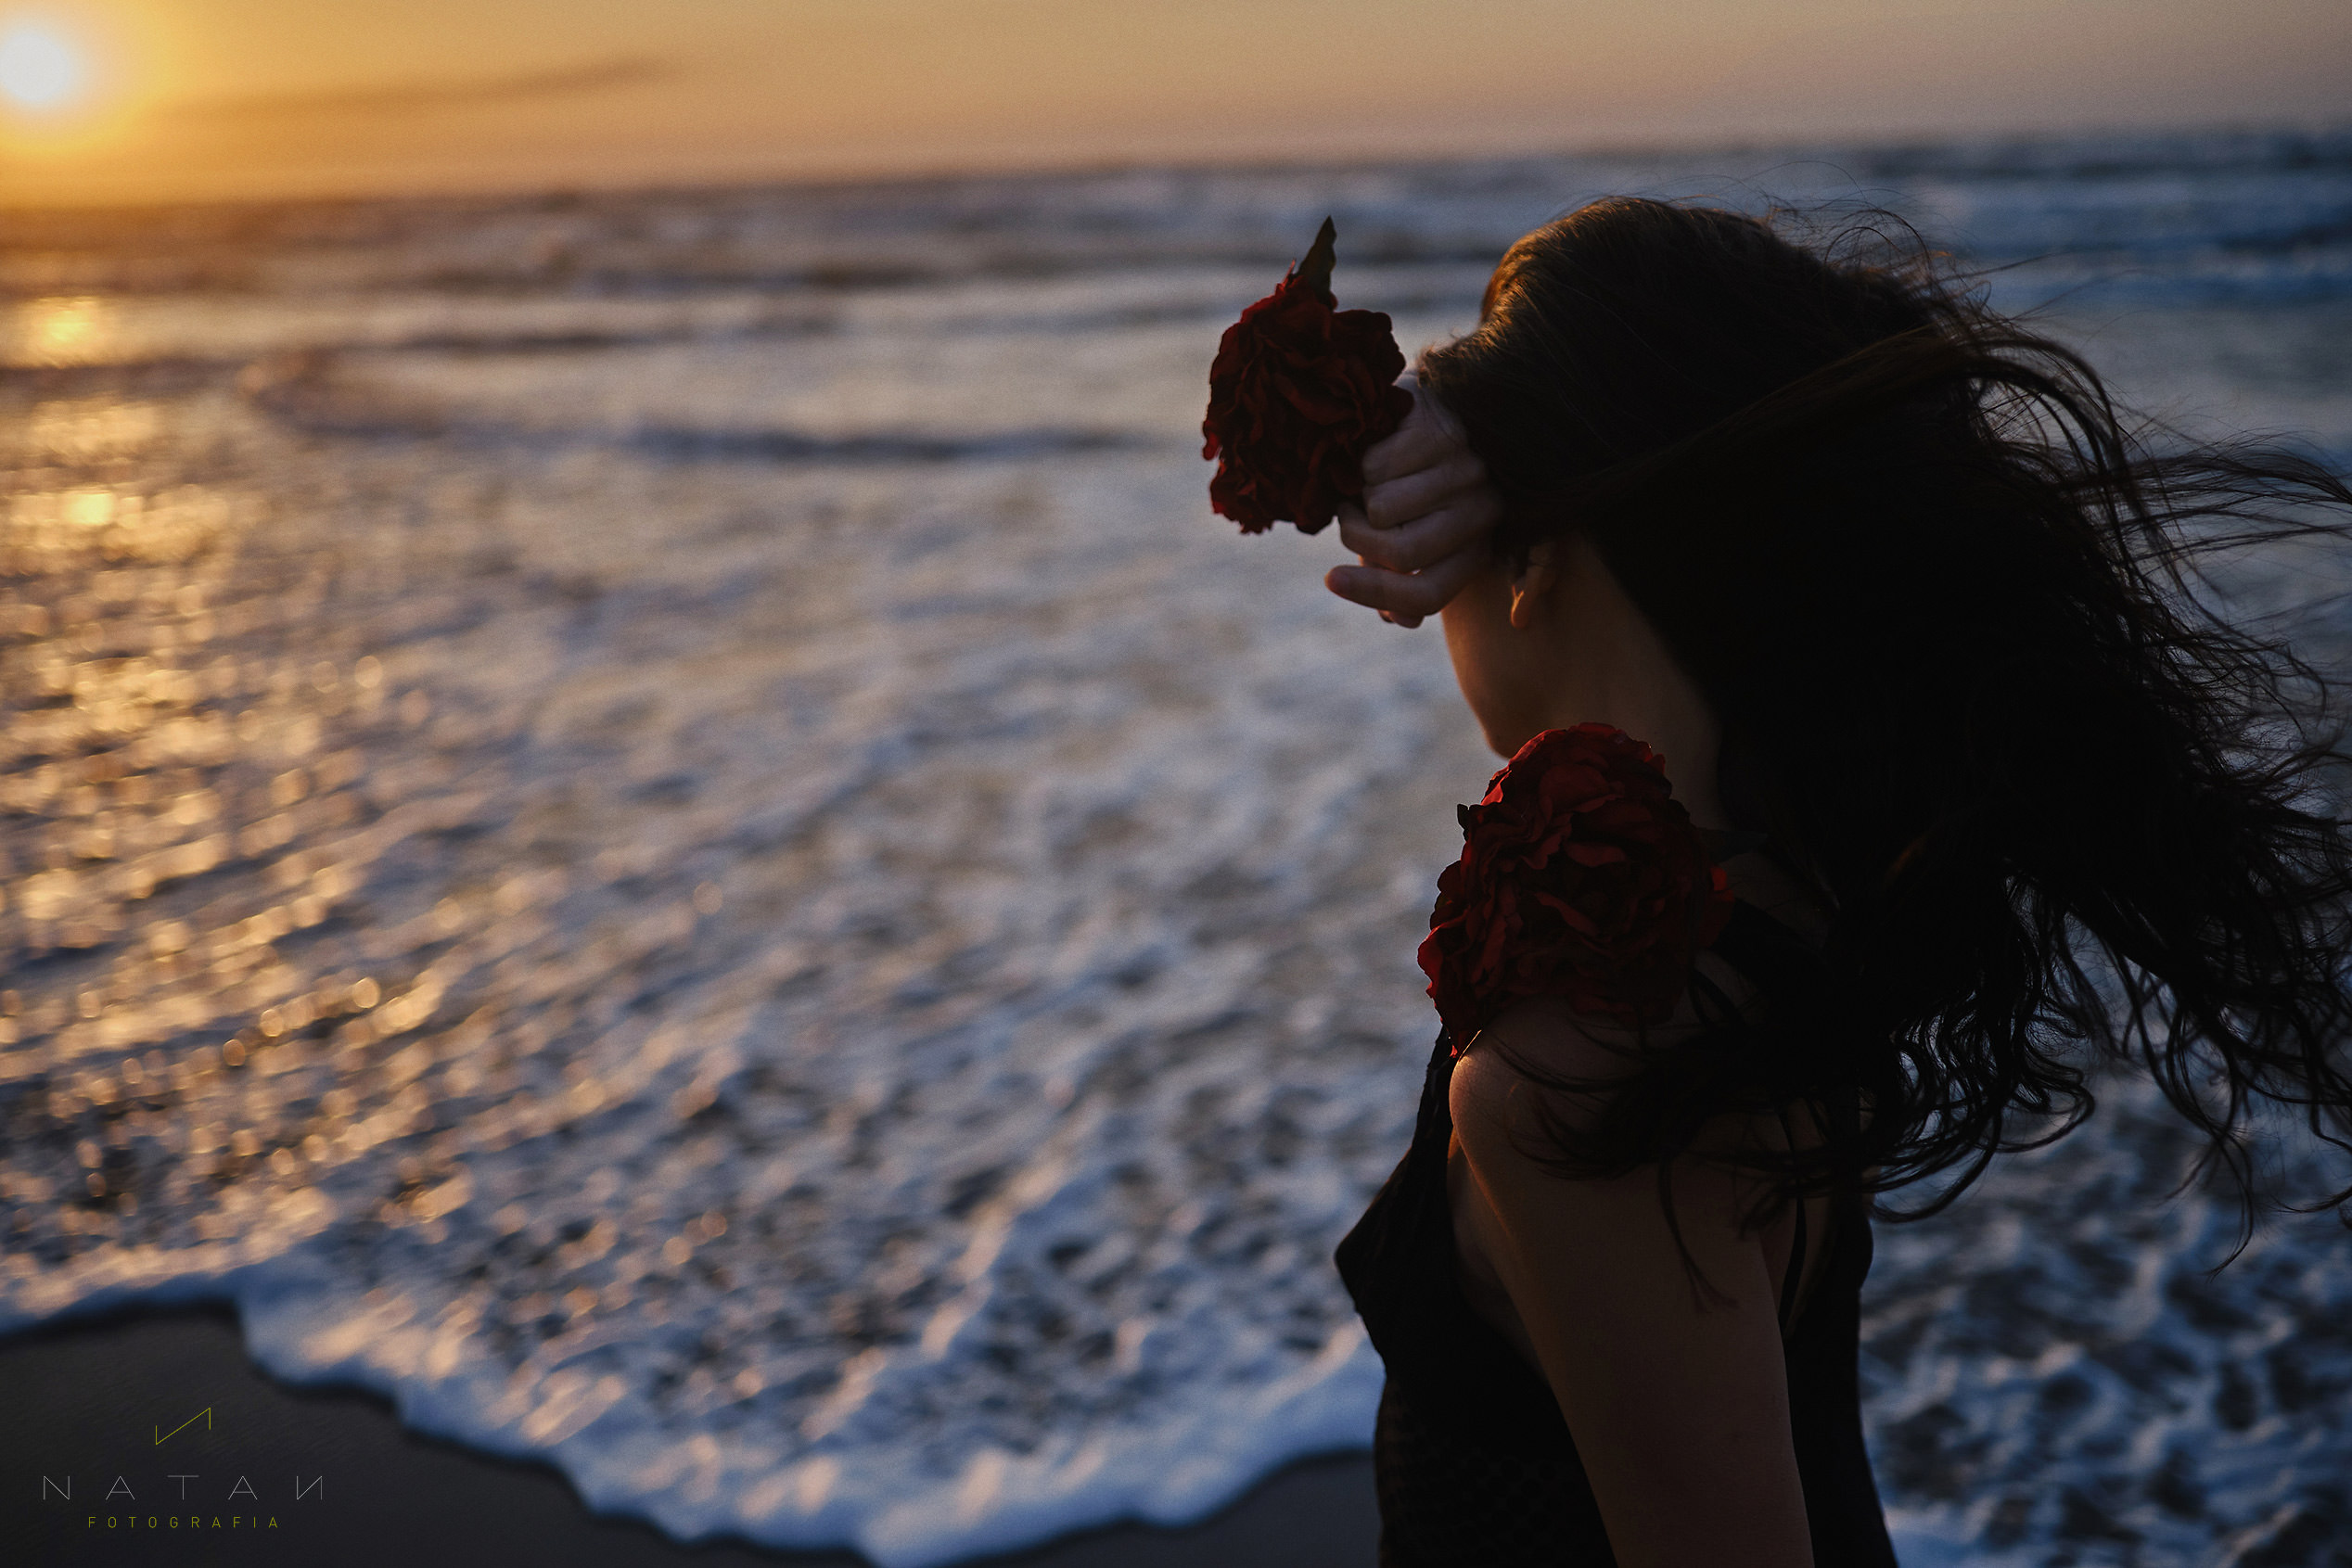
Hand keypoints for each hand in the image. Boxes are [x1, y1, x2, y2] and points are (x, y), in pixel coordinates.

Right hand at [1325, 373, 1500, 627]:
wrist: (1442, 399)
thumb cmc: (1420, 477)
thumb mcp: (1416, 528)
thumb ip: (1404, 575)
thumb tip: (1399, 619)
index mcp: (1478, 546)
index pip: (1428, 593)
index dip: (1375, 594)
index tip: (1330, 580)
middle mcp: (1482, 509)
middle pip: (1402, 551)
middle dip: (1358, 538)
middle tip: (1348, 516)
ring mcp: (1464, 467)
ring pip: (1382, 507)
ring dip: (1357, 493)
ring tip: (1366, 476)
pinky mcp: (1440, 428)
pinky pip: (1376, 466)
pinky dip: (1360, 459)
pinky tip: (1373, 445)